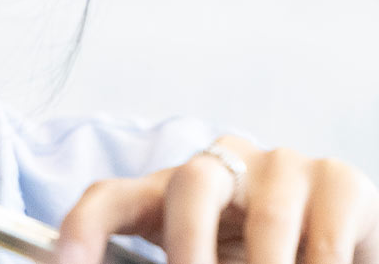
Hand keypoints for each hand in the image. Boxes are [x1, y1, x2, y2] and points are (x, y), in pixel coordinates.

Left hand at [57, 136, 378, 263]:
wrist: (330, 249)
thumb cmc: (246, 258)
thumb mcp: (204, 261)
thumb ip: (164, 262)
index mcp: (169, 191)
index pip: (110, 198)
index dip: (82, 229)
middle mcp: (220, 164)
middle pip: (189, 187)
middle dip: (191, 247)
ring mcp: (280, 165)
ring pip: (266, 219)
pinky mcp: (337, 180)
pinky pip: (323, 236)